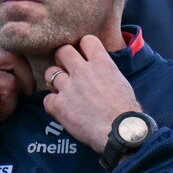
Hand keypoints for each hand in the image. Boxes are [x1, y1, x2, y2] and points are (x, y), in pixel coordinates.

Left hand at [42, 36, 141, 153]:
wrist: (119, 132)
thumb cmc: (125, 112)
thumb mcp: (121, 83)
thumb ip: (105, 72)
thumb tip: (99, 73)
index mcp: (102, 63)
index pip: (87, 40)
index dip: (83, 48)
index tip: (83, 56)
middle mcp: (83, 71)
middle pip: (62, 51)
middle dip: (62, 58)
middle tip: (66, 69)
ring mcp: (69, 88)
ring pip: (50, 73)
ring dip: (55, 81)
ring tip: (62, 91)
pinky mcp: (59, 105)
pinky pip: (47, 99)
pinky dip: (53, 104)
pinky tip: (62, 110)